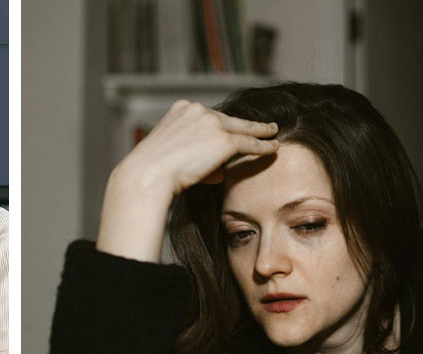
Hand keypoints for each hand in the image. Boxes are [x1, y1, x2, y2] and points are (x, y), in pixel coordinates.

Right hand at [121, 100, 279, 194]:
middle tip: (262, 126)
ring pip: (243, 128)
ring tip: (272, 133)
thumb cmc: (151, 172)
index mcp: (181, 109)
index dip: (219, 127)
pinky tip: (274, 147)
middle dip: (245, 124)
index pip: (207, 117)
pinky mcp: (224, 141)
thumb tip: (220, 171)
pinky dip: (264, 146)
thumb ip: (195, 156)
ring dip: (261, 131)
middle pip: (228, 119)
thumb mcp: (170, 154)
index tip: (228, 131)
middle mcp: (198, 111)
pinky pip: (250, 143)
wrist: (148, 176)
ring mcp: (213, 124)